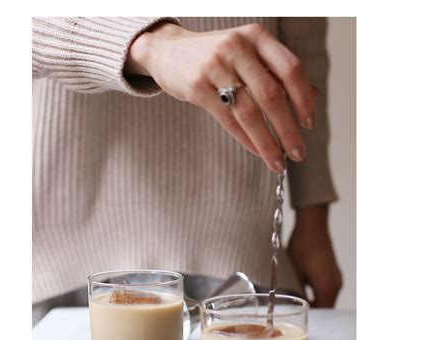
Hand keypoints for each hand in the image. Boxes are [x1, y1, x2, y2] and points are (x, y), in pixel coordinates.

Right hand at [126, 22, 317, 171]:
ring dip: (267, 142)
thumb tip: (312, 97)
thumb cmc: (216, 57)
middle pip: (271, 95)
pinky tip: (256, 150)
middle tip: (298, 152)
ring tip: (277, 161)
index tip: (309, 124)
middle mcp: (238, 46)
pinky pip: (227, 118)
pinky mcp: (197, 85)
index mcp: (257, 37)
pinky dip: (245, 139)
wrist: (168, 51)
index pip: (291, 69)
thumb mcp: (249, 55)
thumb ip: (277, 73)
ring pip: (249, 111)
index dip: (304, 99)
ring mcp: (215, 65)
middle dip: (288, 129)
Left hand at [287, 205, 342, 307]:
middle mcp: (336, 285)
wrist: (312, 225)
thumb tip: (290, 302)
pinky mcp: (333, 272)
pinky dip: (316, 293)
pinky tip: (302, 289)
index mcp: (327, 288)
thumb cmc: (303, 246)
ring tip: (296, 302)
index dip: (308, 317)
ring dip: (313, 301)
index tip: (295, 319)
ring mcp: (336, 278)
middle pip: (325, 307)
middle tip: (293, 313)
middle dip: (311, 311)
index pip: (321, 313)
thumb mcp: (294, 272)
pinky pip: (326, 289)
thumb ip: (295, 291)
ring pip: (325, 299)